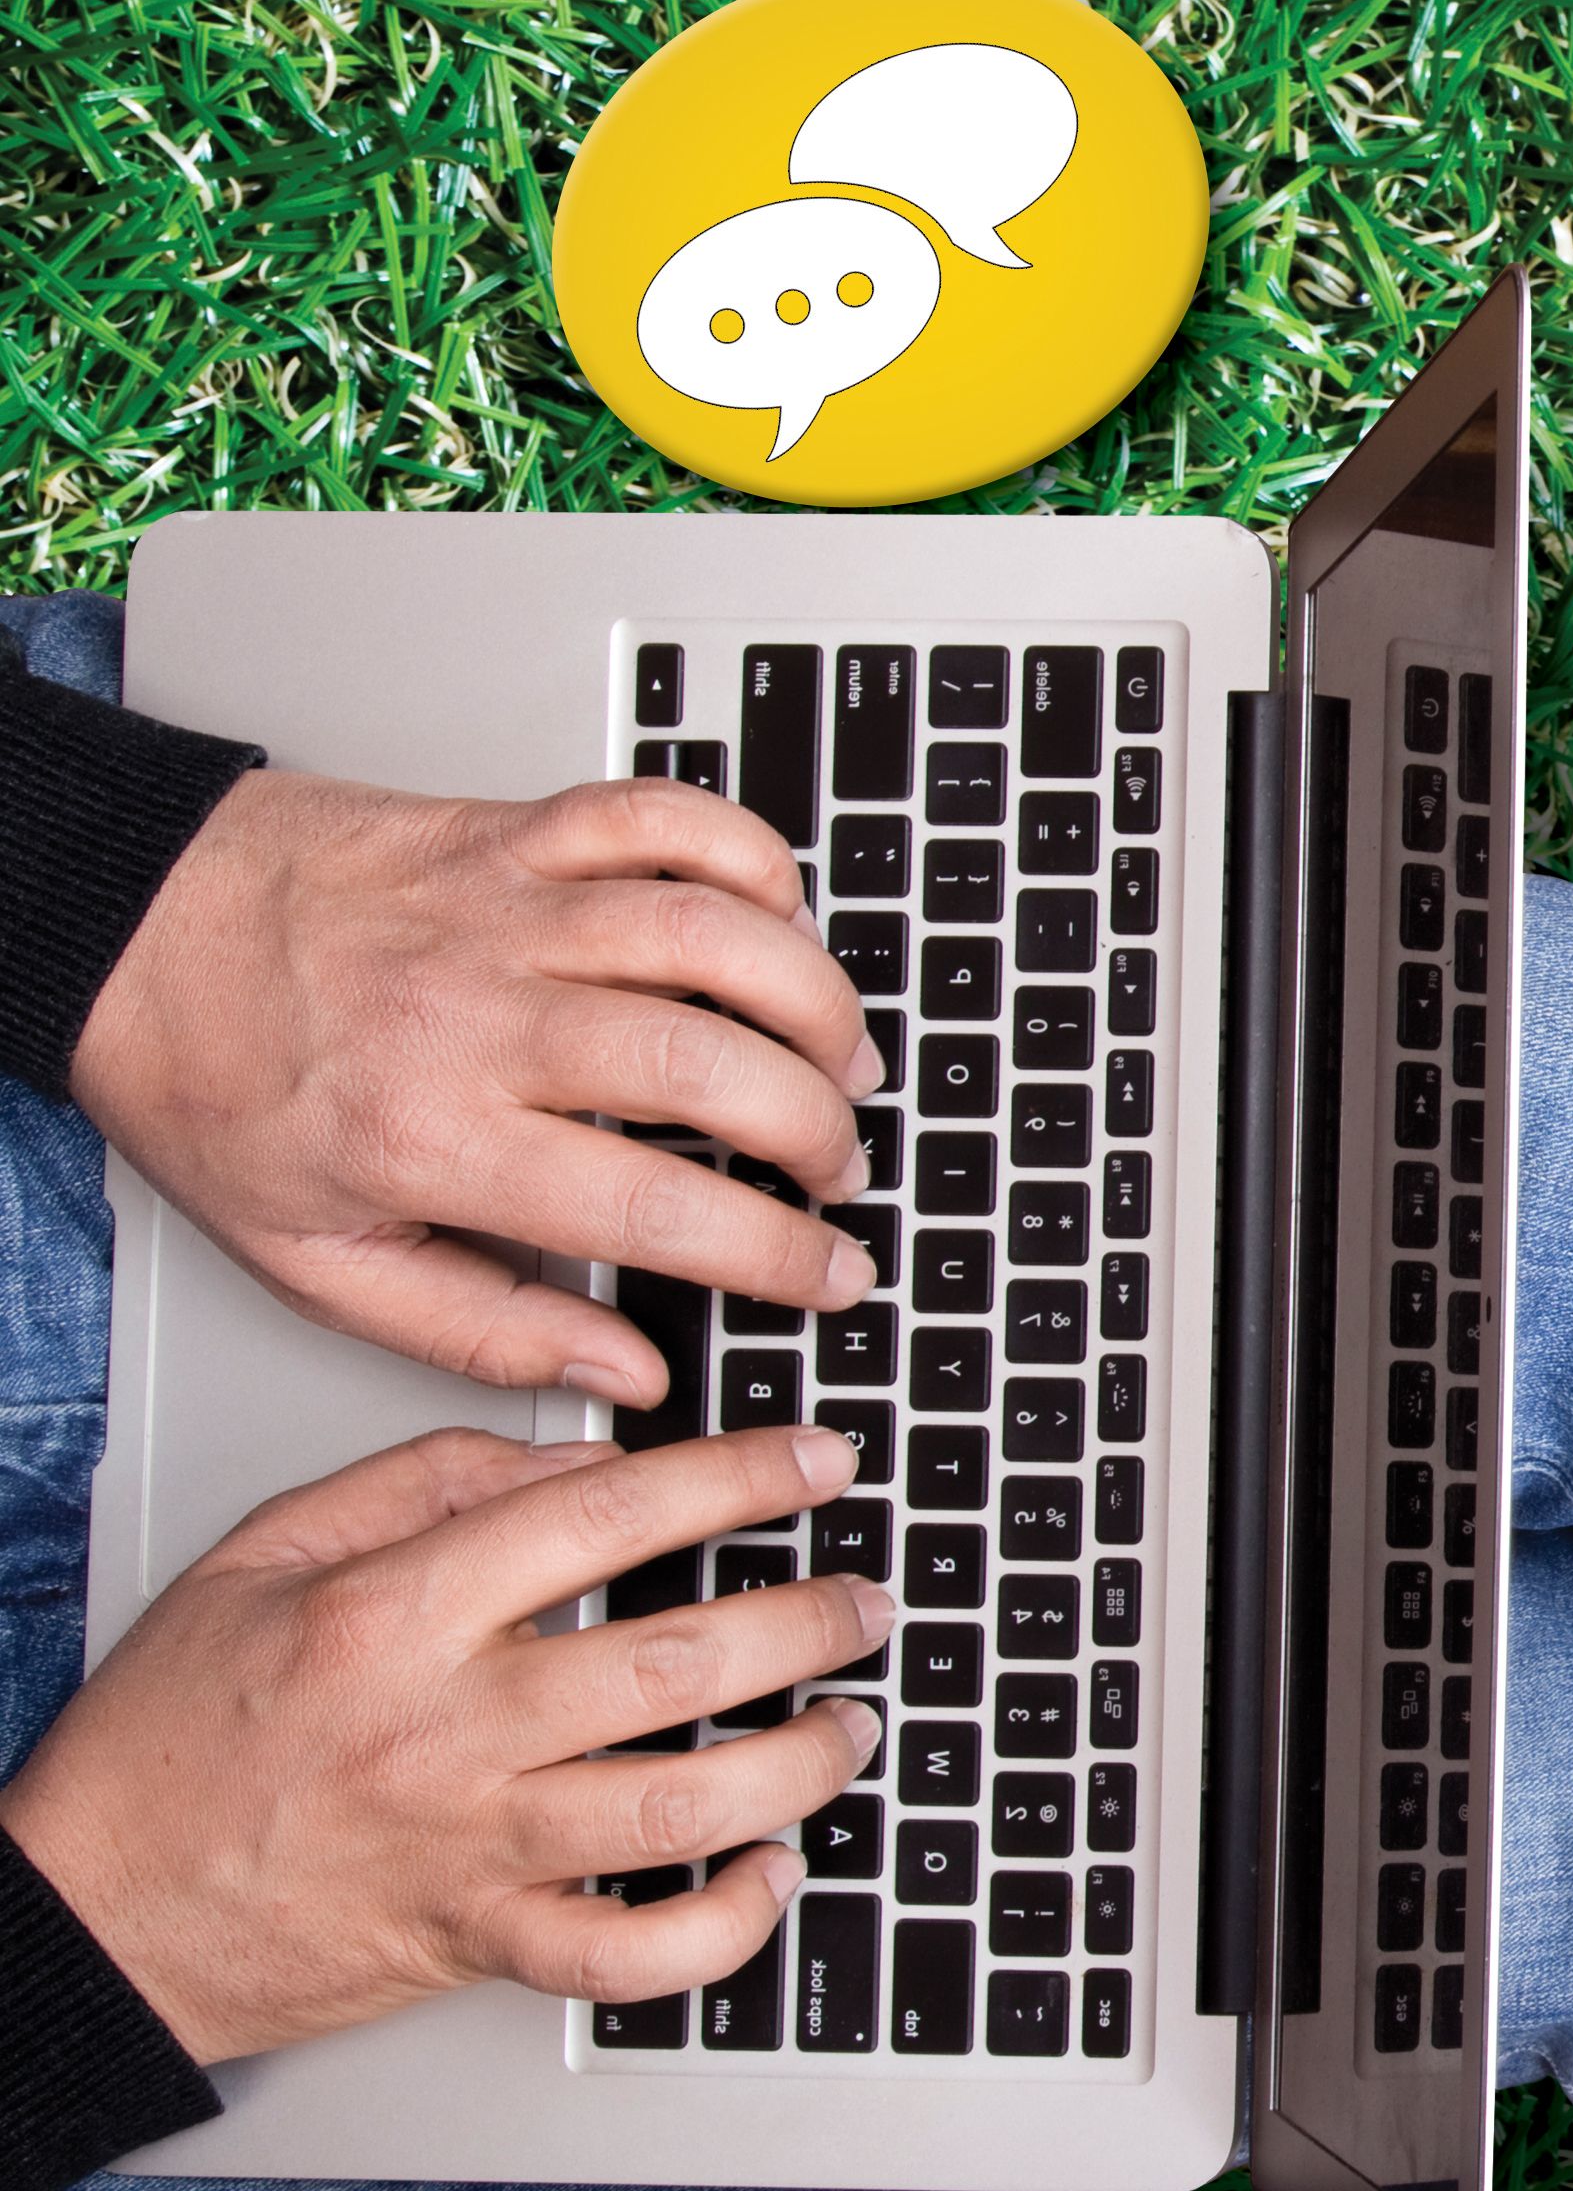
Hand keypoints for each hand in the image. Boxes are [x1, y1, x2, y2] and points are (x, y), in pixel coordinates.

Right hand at [0, 1425, 890, 2063]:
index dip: (734, 1479)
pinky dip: (722, 1923)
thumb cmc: (170, 1738)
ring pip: (680, 1803)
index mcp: (390, 1616)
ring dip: (798, 1764)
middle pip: (673, 1661)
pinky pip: (631, 1954)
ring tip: (848, 1723)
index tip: (817, 1464)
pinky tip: (770, 1870)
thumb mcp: (261, 1558)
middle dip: (804, 1620)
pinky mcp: (478, 1942)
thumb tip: (579, 1456)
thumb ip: (421, 1485)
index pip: (600, 1517)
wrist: (93, 1910)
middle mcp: (442, 1730)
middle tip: (862, 1599)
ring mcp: (468, 1844)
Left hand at [69, 767, 884, 1410]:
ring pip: (715, 935)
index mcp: (429, 1137)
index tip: (833, 1275)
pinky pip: (665, 819)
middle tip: (838, 1167)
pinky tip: (771, 920)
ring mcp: (499, 908)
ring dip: (815, 1002)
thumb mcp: (312, 1259)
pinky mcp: (508, 830)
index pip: (656, 1205)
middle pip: (711, 1066)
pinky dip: (748, 858)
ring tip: (838, 1056)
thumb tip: (625, 1372)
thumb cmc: (209, 1084)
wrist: (115, 925)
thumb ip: (480, 1330)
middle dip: (819, 1130)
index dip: (780, 1253)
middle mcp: (475, 1014)